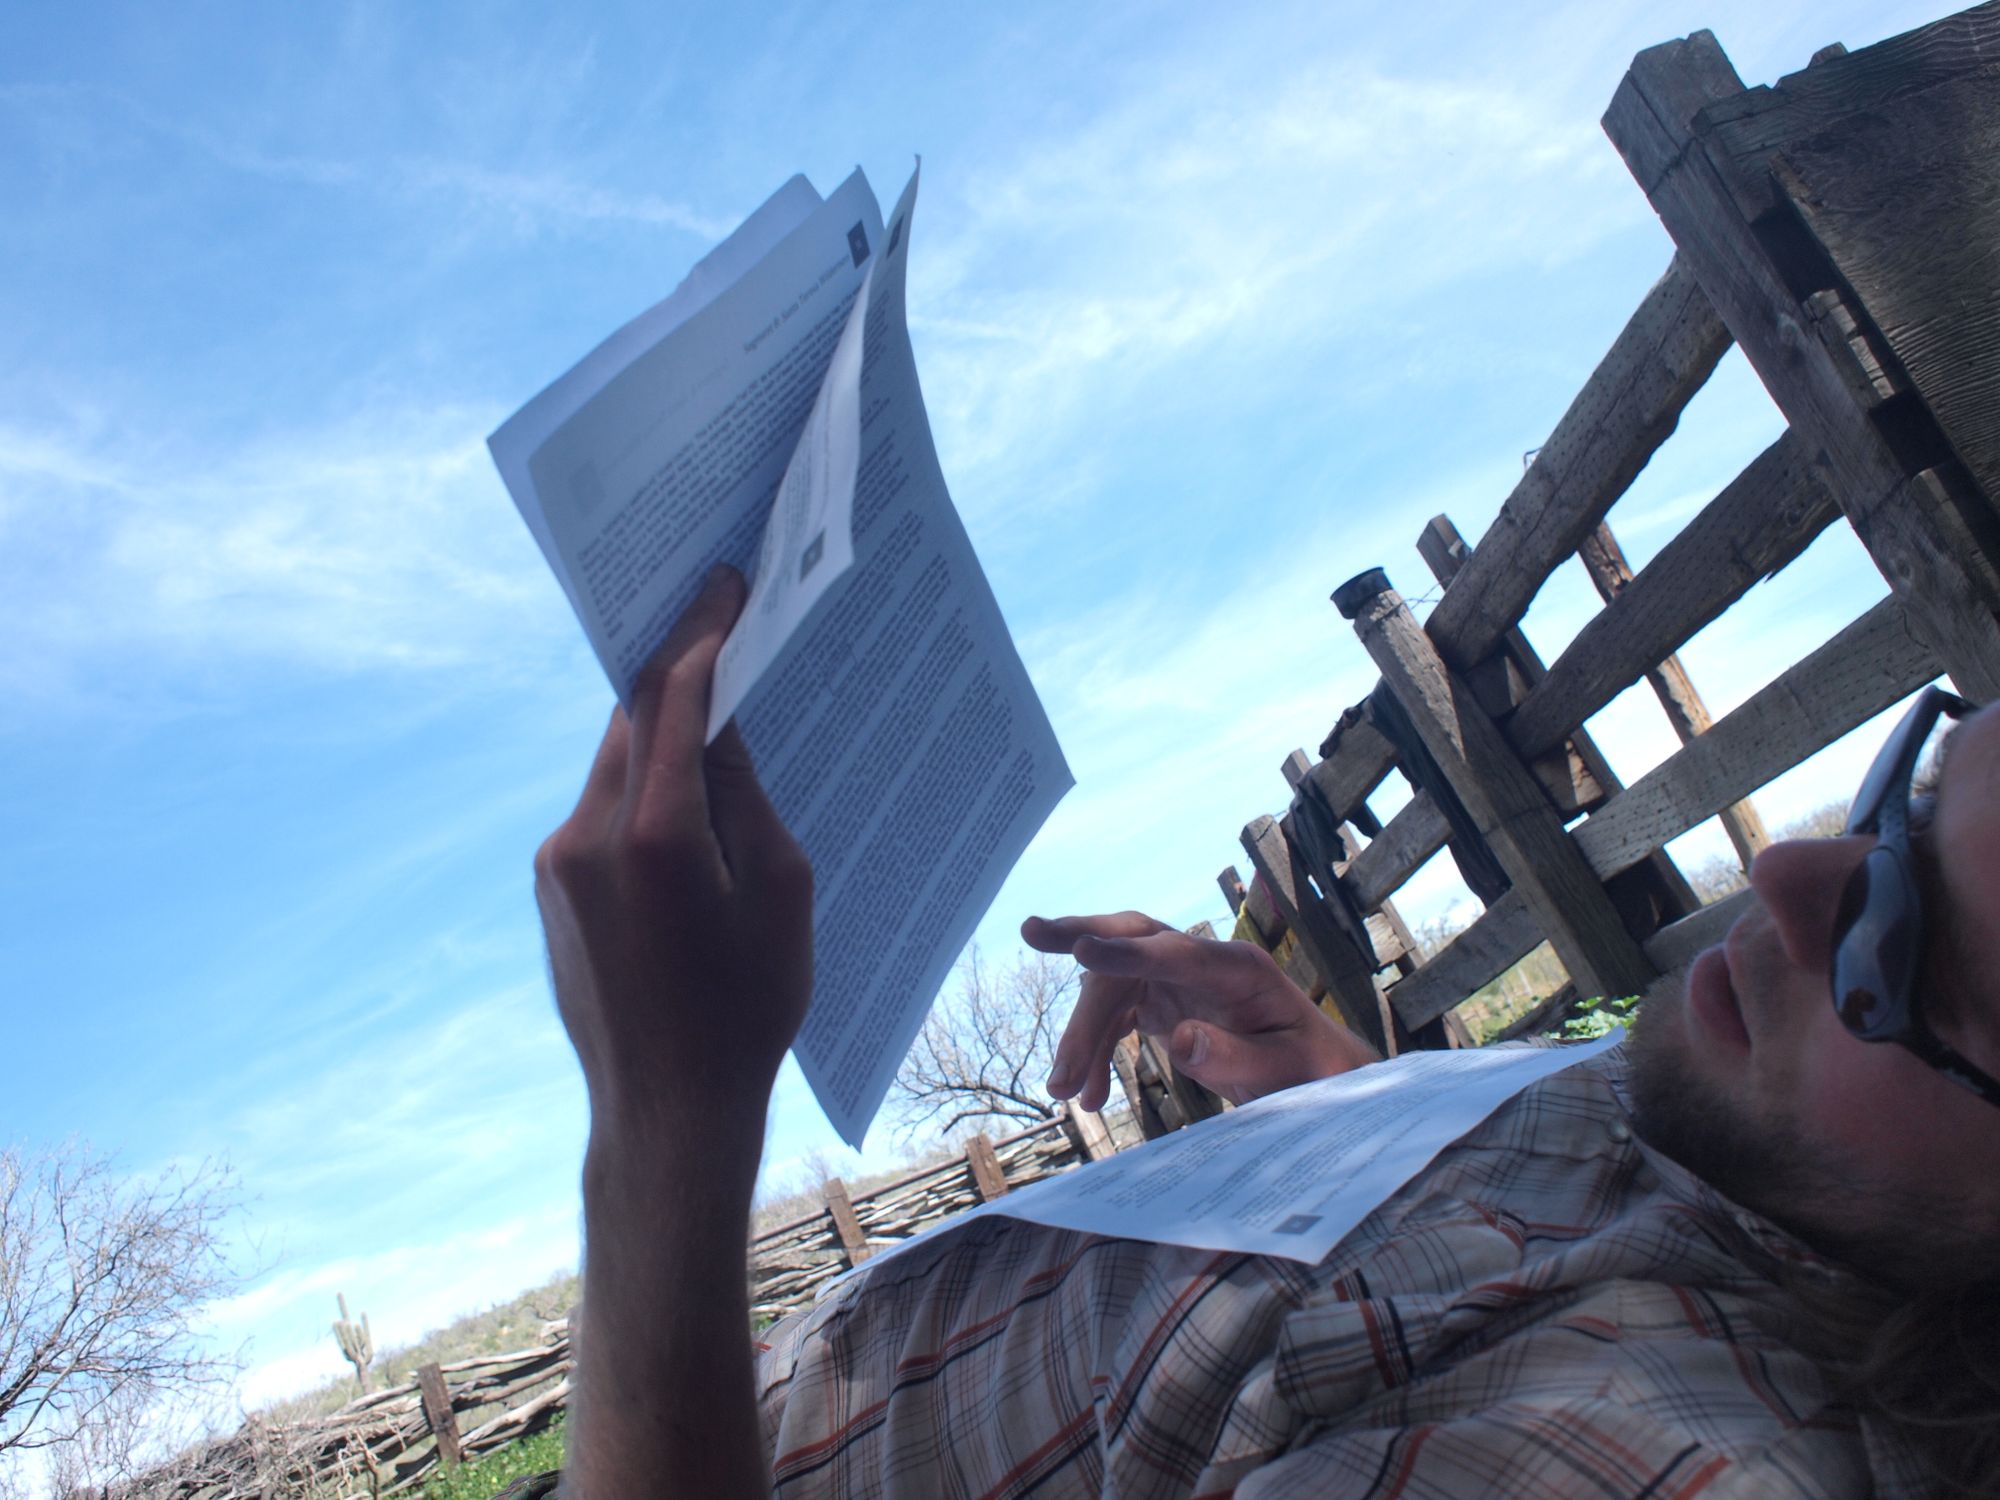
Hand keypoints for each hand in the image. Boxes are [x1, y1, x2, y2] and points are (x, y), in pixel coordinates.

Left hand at [537, 569, 806, 1498]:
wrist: (665, 1111)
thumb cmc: (746, 1012)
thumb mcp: (782, 894)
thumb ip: (748, 797)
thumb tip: (725, 723)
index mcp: (658, 836)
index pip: (673, 699)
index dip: (702, 634)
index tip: (727, 586)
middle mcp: (588, 836)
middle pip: (632, 717)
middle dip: (677, 666)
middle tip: (723, 620)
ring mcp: (558, 862)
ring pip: (613, 760)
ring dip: (660, 726)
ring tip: (715, 701)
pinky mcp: (549, 886)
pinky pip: (600, 806)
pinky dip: (641, 780)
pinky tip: (685, 789)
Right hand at [1025, 911, 1378, 1109]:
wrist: (1318, 1076)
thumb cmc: (1311, 1072)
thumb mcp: (1286, 1074)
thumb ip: (1238, 1057)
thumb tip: (1180, 1040)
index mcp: (1238, 969)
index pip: (1175, 950)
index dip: (1128, 951)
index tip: (1083, 950)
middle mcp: (1203, 963)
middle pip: (1134, 940)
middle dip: (1082, 935)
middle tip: (1031, 931)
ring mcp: (1181, 981)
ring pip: (1115, 990)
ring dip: (1084, 1036)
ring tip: (1063, 1092)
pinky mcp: (1166, 1004)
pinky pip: (1118, 1018)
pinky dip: (1097, 1053)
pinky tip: (1088, 1095)